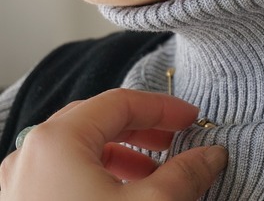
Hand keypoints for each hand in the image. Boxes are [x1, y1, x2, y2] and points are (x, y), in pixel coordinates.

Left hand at [0, 89, 226, 200]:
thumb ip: (186, 173)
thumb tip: (212, 155)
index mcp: (59, 140)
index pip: (120, 103)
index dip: (164, 107)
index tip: (193, 119)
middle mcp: (31, 155)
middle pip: (97, 122)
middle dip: (143, 129)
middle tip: (176, 140)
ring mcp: (20, 184)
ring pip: (79, 152)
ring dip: (123, 155)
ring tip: (154, 175)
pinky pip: (65, 177)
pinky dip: (100, 177)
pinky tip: (124, 199)